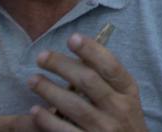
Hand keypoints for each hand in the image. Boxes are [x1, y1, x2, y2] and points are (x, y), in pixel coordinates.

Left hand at [0, 33, 146, 131]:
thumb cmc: (124, 123)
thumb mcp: (126, 100)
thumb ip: (109, 82)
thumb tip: (81, 55)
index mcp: (129, 93)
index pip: (111, 66)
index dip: (92, 50)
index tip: (72, 38)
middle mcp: (118, 109)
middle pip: (89, 81)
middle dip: (62, 65)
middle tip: (42, 56)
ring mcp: (104, 129)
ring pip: (74, 105)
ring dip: (49, 90)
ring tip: (33, 80)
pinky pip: (65, 131)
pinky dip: (48, 120)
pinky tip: (35, 110)